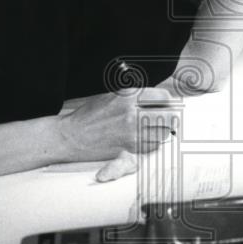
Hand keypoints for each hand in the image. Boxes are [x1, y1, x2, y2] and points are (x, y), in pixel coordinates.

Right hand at [54, 88, 175, 169]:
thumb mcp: (114, 96)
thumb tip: (158, 99)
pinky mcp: (129, 148)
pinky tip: (142, 140)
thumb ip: (136, 96)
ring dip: (161, 132)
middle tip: (166, 120)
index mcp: (130, 95)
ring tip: (153, 130)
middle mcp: (133, 112)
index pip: (163, 98)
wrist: (71, 136)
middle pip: (169, 116)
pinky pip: (152, 147)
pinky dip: (151, 144)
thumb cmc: (91, 114)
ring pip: (163, 133)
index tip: (166, 106)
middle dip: (171, 118)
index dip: (168, 103)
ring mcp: (132, 131)